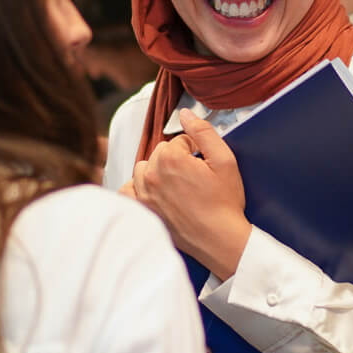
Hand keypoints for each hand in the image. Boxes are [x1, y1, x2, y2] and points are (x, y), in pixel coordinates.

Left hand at [130, 110, 251, 278]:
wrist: (220, 239)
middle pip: (159, 153)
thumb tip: (185, 114)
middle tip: (194, 178)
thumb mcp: (224, 160)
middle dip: (175, 161)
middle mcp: (151, 175)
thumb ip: (203, 132)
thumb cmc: (224, 203)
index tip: (203, 165)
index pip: (177, 141)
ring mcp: (143, 194)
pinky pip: (127, 191)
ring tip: (177, 186)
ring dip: (157, 173)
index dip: (194, 150)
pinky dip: (136, 189)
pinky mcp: (142, 210)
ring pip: (143, 169)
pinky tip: (153, 193)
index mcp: (170, 159)